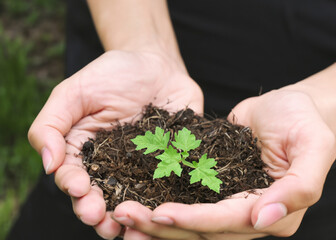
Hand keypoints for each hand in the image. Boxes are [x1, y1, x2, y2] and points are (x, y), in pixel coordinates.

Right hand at [28, 49, 202, 238]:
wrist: (156, 64)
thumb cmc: (112, 74)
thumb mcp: (74, 91)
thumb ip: (52, 125)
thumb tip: (48, 164)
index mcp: (86, 152)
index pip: (74, 177)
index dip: (74, 187)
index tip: (80, 190)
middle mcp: (113, 166)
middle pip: (103, 197)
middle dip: (99, 212)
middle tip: (102, 220)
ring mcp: (144, 167)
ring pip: (135, 199)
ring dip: (131, 218)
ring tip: (130, 229)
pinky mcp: (172, 163)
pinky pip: (170, 185)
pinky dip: (167, 200)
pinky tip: (166, 212)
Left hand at [111, 88, 335, 238]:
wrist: (289, 106)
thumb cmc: (305, 121)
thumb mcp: (315, 147)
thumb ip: (300, 186)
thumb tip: (264, 217)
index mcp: (274, 211)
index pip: (227, 223)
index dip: (194, 221)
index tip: (159, 213)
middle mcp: (248, 214)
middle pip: (201, 229)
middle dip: (162, 225)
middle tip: (124, 214)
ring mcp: (229, 201)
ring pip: (187, 220)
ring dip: (154, 219)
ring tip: (121, 212)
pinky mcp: (213, 184)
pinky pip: (185, 197)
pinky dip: (160, 200)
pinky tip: (135, 197)